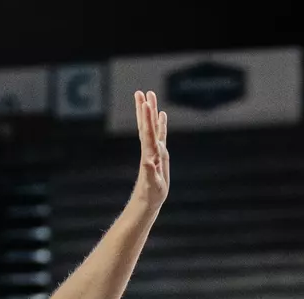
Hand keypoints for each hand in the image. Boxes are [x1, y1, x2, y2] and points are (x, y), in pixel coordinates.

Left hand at [130, 90, 169, 208]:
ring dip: (150, 112)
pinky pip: (159, 135)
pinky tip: (162, 115)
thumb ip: (150, 172)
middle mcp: (150, 149)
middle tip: (141, 92)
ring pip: (152, 127)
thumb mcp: (152, 185)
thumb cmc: (150, 195)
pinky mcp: (158, 155)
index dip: (147, 118)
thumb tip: (148, 160)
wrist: (147, 202)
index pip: (148, 133)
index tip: (145, 102)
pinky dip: (160, 124)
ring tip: (149, 96)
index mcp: (149, 155)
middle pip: (147, 125)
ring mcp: (153, 151)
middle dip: (144, 109)